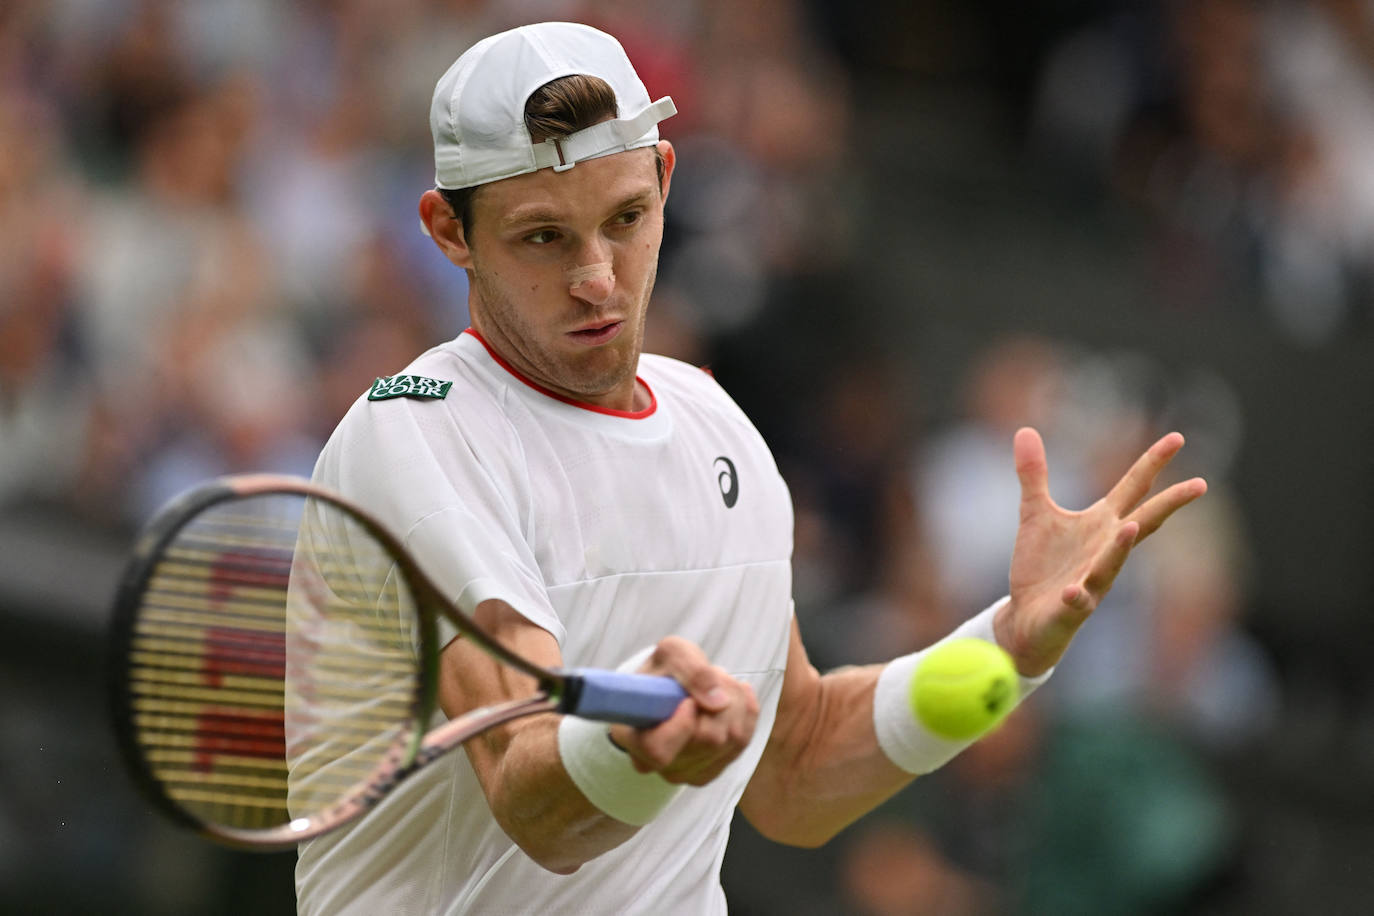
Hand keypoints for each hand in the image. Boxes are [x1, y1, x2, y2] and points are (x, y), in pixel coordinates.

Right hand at [608, 637, 758, 785]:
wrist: (669, 688)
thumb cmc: (664, 672)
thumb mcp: (671, 653)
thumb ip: (691, 670)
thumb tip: (719, 702)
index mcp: (631, 736)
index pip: (658, 749)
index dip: (681, 724)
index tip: (689, 700)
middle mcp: (652, 764)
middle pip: (709, 739)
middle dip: (721, 698)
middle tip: (712, 676)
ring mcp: (681, 772)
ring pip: (732, 739)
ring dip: (735, 702)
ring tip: (718, 686)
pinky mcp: (707, 772)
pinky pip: (743, 741)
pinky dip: (745, 712)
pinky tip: (732, 698)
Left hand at [994, 427, 1206, 676]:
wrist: (1027, 617)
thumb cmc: (1042, 566)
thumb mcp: (1035, 513)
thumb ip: (1034, 474)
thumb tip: (1024, 429)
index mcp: (1102, 525)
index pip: (1134, 489)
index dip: (1153, 463)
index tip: (1177, 438)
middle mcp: (1106, 550)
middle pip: (1144, 523)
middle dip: (1170, 504)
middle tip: (1201, 484)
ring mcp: (1093, 580)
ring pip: (1113, 563)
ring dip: (1121, 547)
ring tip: (1132, 527)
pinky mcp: (1072, 608)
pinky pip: (1079, 602)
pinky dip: (1079, 596)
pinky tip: (1075, 591)